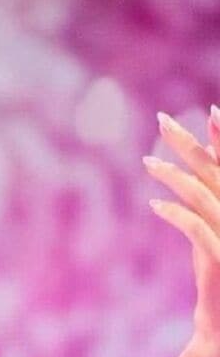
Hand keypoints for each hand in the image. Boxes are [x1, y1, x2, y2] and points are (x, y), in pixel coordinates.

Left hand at [145, 106, 219, 349]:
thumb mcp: (212, 245)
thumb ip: (204, 216)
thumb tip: (177, 197)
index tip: (211, 111)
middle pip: (217, 173)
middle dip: (191, 144)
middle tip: (162, 119)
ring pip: (205, 194)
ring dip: (173, 176)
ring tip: (145, 162)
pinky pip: (197, 228)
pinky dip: (176, 213)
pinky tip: (155, 205)